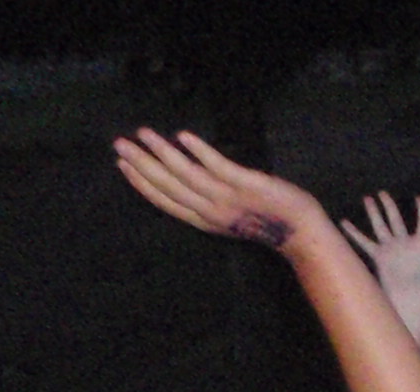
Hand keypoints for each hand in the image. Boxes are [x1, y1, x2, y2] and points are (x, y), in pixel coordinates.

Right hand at [113, 129, 324, 251]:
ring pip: (187, 175)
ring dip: (162, 153)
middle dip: (141, 165)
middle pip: (169, 187)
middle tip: (119, 144)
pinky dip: (199, 151)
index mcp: (205, 220)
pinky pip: (218, 166)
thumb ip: (205, 201)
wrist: (300, 230)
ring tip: (143, 133)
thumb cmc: (264, 219)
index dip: (141, 183)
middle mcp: (212, 212)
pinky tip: (182, 136)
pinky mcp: (246, 185)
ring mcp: (229, 198)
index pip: (165, 201)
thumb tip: (182, 176)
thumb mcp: (228, 215)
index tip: (122, 164)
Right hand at [340, 192, 419, 342]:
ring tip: (368, 199)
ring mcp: (391, 251)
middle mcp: (405, 245)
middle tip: (382, 193)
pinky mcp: (379, 258)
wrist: (413, 306)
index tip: (419, 199)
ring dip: (374, 214)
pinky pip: (364, 243)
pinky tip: (344, 222)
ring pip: (380, 227)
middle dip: (389, 206)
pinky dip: (353, 233)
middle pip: (396, 220)